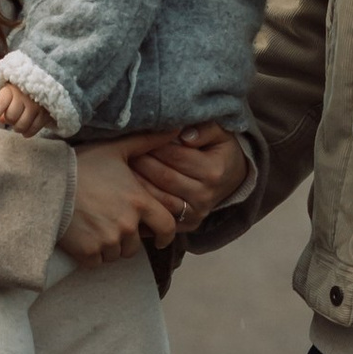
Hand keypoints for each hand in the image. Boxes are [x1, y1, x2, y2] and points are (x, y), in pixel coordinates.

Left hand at [0, 82, 52, 135]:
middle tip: (13, 118)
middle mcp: (24, 96)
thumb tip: (1, 120)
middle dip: (10, 120)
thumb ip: (3, 105)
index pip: (0, 103)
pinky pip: (34, 128)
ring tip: (19, 124)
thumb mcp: (9, 93)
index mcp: (11, 89)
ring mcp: (36, 105)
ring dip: (18, 128)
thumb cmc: (21, 90)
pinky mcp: (46, 113)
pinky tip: (25, 132)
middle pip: (11, 117)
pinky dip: (28, 132)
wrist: (45, 81)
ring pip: (22, 125)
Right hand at [60, 135, 180, 266]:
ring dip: (109, 247)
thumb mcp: (116, 149)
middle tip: (111, 224)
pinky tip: (82, 237)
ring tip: (94, 227)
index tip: (160, 239)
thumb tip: (175, 129)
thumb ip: (148, 142)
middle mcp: (127, 224)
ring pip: (116, 254)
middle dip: (128, 239)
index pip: (167, 227)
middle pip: (136, 245)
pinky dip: (91, 254)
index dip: (165, 235)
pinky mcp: (88, 252)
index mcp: (139, 202)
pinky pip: (96, 262)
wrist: (46, 183)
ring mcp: (107, 240)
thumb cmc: (81, 164)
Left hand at [130, 121, 247, 234]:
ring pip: (157, 198)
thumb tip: (185, 135)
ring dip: (136, 183)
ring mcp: (196, 213)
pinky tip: (129, 190)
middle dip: (140, 162)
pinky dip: (143, 203)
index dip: (154, 144)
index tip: (138, 135)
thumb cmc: (220, 151)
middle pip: (163, 177)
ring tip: (120, 168)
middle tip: (122, 150)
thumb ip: (206, 128)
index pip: (175, 155)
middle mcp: (205, 195)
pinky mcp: (187, 225)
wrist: (232, 179)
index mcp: (213, 171)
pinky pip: (159, 215)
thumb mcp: (220, 133)